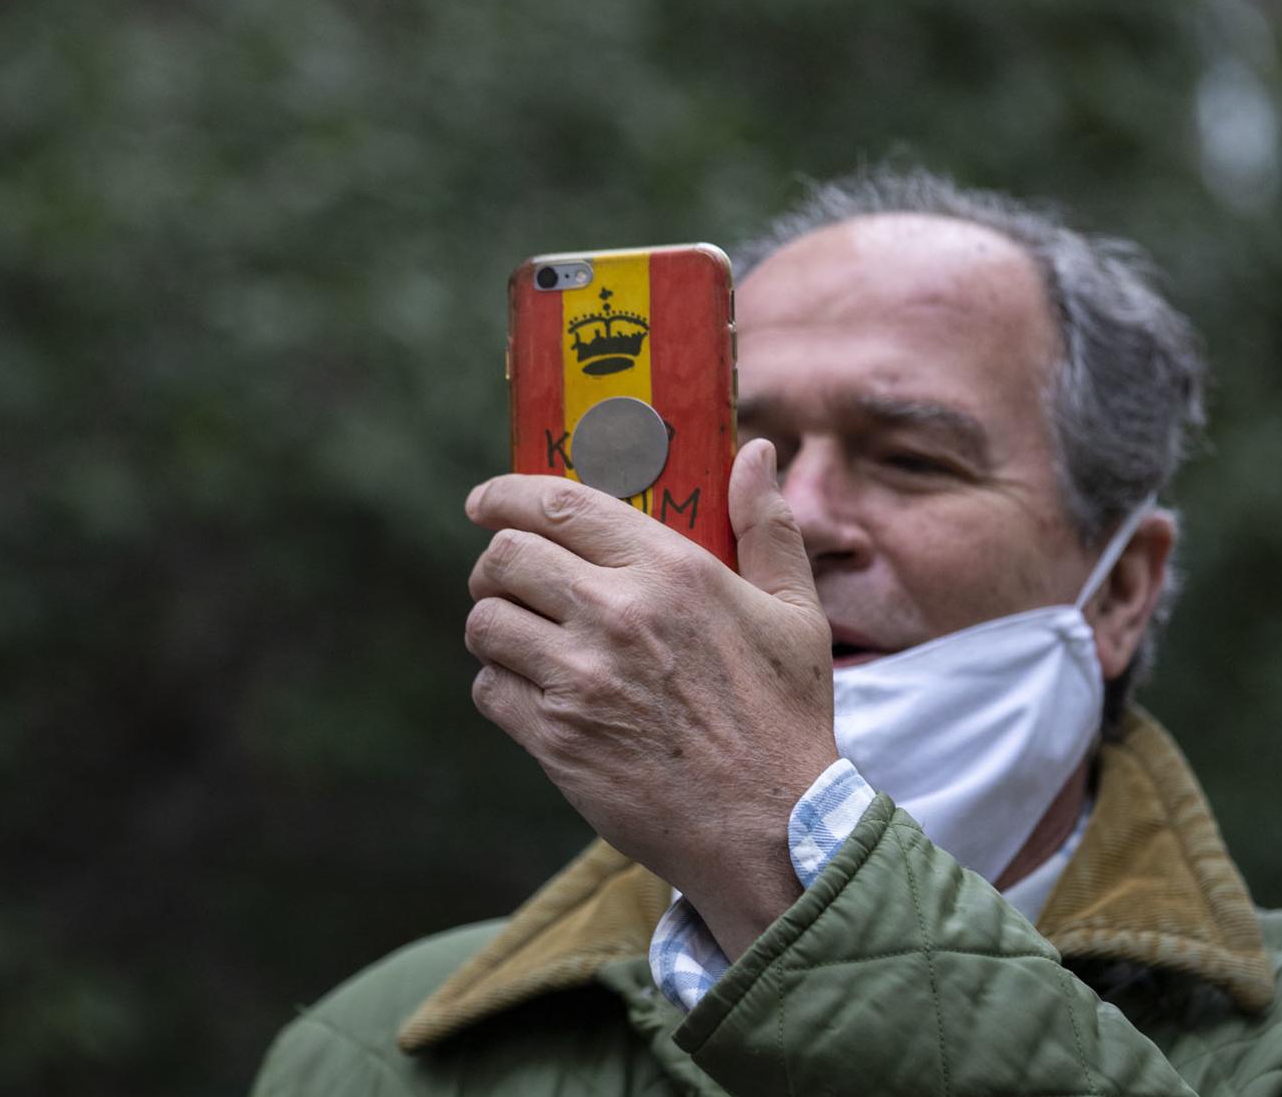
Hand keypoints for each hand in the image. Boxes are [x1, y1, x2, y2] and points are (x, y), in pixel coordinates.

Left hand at [465, 439, 837, 958]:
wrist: (772, 828)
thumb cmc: (787, 718)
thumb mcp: (796, 612)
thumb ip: (768, 526)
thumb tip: (756, 453)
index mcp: (671, 570)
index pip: (557, 505)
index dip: (506, 494)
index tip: (485, 501)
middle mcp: (617, 614)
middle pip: (505, 557)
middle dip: (495, 563)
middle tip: (508, 579)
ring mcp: (581, 678)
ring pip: (486, 622)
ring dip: (495, 625)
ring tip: (521, 637)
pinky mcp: (557, 738)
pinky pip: (489, 689)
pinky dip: (500, 686)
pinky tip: (534, 693)